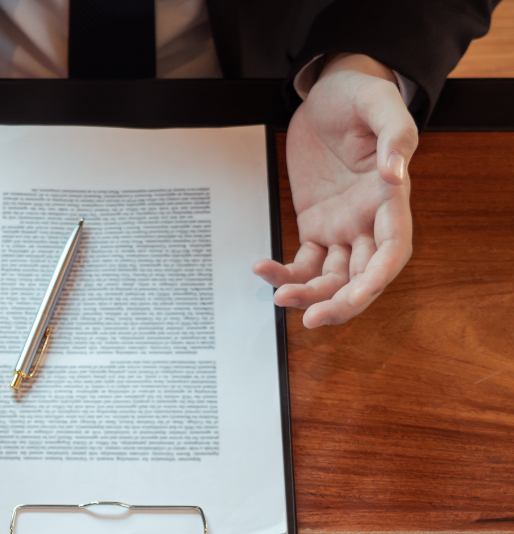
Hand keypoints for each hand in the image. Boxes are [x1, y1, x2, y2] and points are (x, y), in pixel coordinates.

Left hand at [254, 54, 417, 327]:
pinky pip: (302, 262)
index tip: (355, 298)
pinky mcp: (315, 227)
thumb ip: (395, 137)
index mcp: (391, 200)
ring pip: (330, 278)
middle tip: (310, 318)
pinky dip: (283, 274)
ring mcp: (342, 228)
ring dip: (308, 295)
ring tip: (279, 298)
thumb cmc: (360, 94)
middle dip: (339, 303)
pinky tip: (262, 270)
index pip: (392, 251)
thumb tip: (394, 174)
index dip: (377, 280)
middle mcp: (369, 222)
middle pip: (361, 277)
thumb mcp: (380, 104)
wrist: (329, 91)